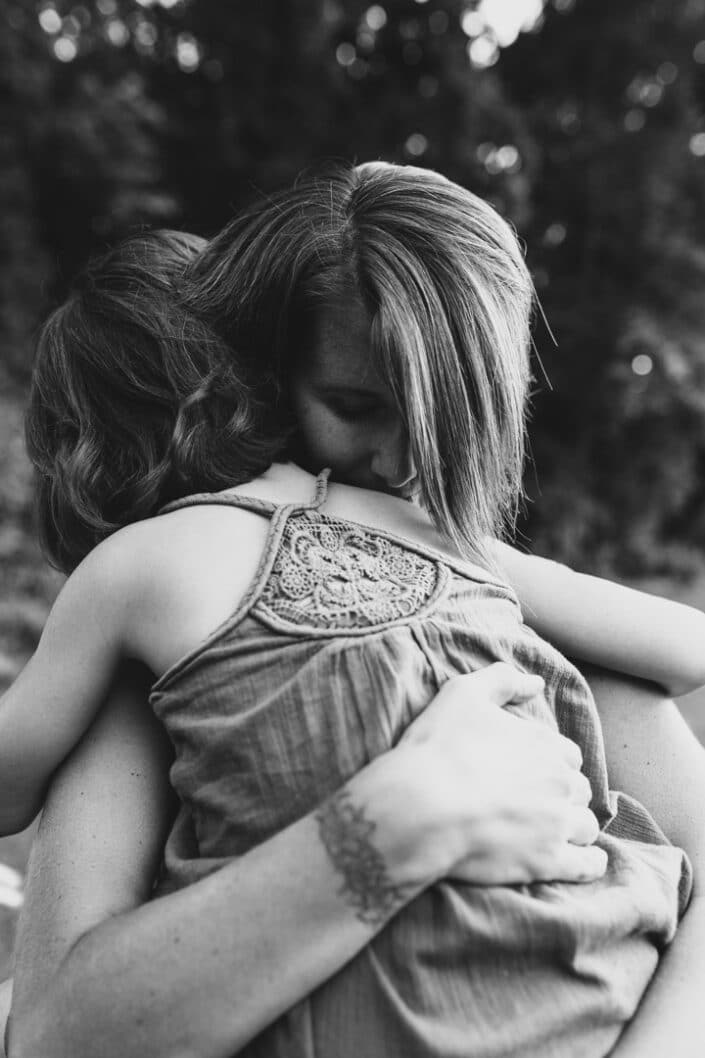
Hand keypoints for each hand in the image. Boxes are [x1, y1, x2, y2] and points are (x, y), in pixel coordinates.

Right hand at [395, 663, 606, 886]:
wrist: (421, 806)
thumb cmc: (439, 748)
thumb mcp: (464, 693)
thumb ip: (502, 679)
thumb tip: (536, 682)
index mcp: (543, 744)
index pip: (568, 755)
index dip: (553, 762)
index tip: (536, 771)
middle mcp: (559, 782)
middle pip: (579, 790)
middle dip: (565, 795)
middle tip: (541, 802)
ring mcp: (557, 824)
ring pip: (586, 826)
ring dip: (577, 827)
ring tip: (558, 833)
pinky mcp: (548, 861)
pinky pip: (588, 865)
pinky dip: (591, 863)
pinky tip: (586, 861)